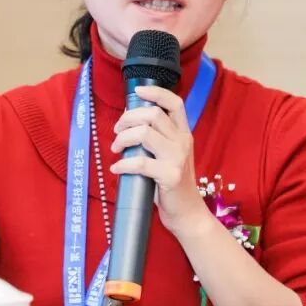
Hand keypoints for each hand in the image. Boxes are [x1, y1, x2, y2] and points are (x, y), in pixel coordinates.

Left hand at [109, 85, 207, 238]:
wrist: (188, 213)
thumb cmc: (173, 184)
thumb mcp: (169, 156)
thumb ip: (156, 139)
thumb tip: (130, 120)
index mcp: (183, 134)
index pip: (174, 103)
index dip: (155, 92)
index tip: (137, 92)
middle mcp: (183, 142)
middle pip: (153, 114)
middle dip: (128, 118)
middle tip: (117, 131)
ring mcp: (177, 158)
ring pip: (144, 133)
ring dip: (123, 138)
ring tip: (116, 149)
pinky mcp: (170, 176)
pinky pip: (140, 163)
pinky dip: (123, 164)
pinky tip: (117, 169)